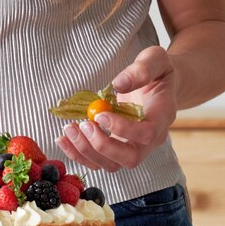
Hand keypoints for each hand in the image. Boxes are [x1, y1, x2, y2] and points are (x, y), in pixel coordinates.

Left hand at [56, 46, 177, 171]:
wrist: (156, 87)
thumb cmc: (156, 72)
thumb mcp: (155, 60)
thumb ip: (142, 69)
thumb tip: (119, 84)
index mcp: (162, 117)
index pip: (147, 134)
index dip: (122, 129)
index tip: (99, 114)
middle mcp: (149, 141)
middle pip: (130, 158)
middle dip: (102, 146)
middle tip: (82, 125)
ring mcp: (132, 149)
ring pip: (111, 165)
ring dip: (85, 151)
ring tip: (69, 128)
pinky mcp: (115, 152)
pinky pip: (97, 162)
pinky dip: (77, 154)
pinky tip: (63, 139)